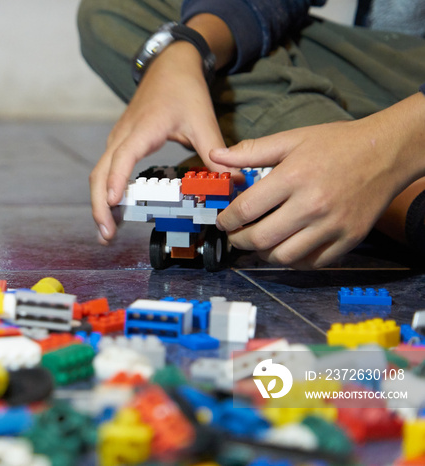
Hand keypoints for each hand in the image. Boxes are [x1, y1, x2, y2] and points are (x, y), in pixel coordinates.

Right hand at [90, 42, 232, 244]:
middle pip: (100, 173)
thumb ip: (215, 151)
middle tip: (107, 234)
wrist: (169, 66)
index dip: (116, 180)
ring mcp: (117, 140)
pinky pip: (104, 171)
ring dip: (99, 203)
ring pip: (98, 174)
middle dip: (100, 206)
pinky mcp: (118, 144)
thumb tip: (233, 182)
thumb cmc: (184, 90)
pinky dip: (104, 193)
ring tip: (107, 232)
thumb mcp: (203, 119)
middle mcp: (123, 136)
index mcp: (143, 129)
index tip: (112, 203)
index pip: (123, 157)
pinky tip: (113, 212)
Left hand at [209, 105, 423, 268]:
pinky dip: (293, 261)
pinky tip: (286, 247)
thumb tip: (216, 156)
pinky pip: (312, 263)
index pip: (246, 210)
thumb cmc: (337, 144)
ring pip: (284, 256)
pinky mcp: (348, 239)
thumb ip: (251, 151)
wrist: (386, 152)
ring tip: (258, 243)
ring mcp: (332, 225)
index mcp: (293, 178)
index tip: (222, 222)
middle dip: (239, 241)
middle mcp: (312, 205)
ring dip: (263, 254)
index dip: (227, 220)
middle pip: (261, 238)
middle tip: (235, 236)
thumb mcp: (292, 139)